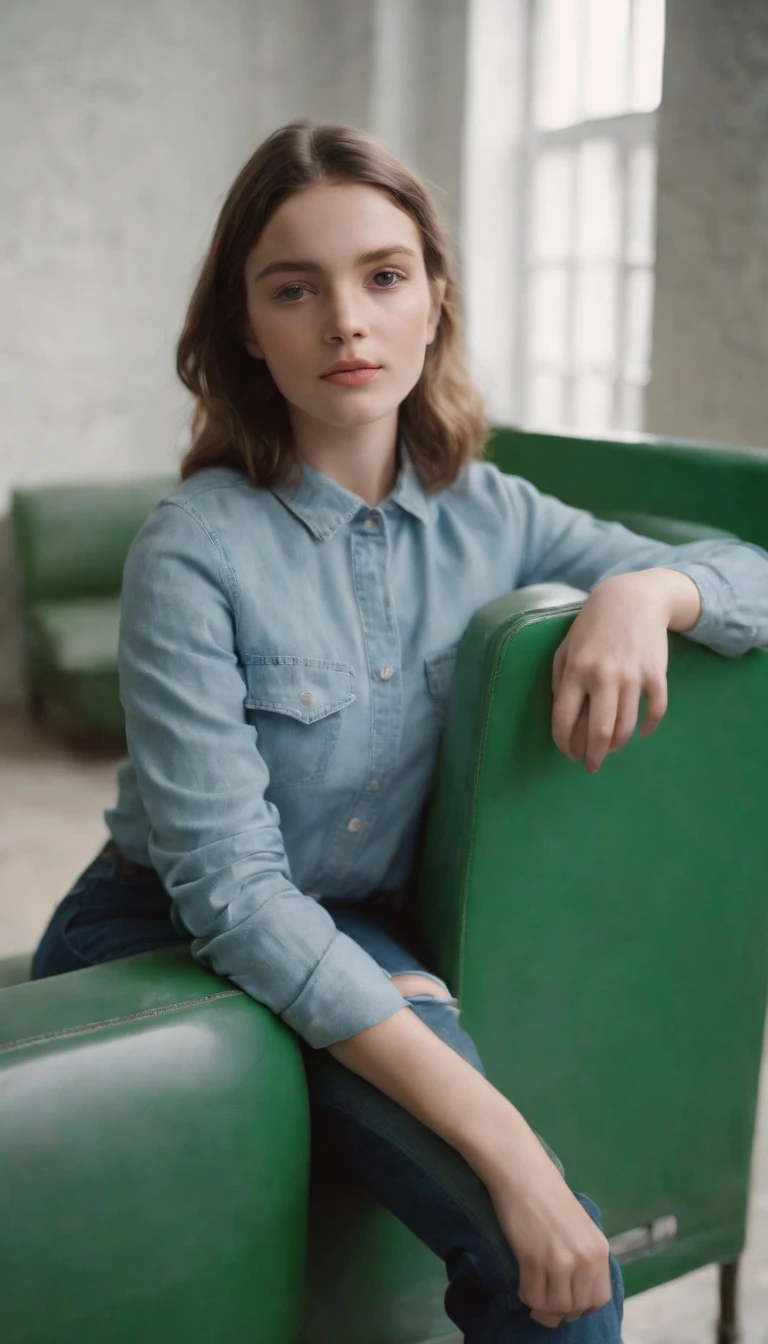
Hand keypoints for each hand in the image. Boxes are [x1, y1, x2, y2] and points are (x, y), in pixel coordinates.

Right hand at [487, 1157, 611, 1326]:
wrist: (524, 1173)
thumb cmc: (549, 1196)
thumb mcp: (581, 1228)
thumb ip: (585, 1258)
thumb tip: (577, 1291)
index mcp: (600, 1250)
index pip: (599, 1299)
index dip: (582, 1306)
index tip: (567, 1301)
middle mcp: (585, 1259)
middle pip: (577, 1307)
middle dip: (561, 1310)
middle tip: (546, 1300)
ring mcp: (561, 1261)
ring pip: (556, 1307)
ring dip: (543, 1307)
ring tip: (534, 1294)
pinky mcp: (534, 1259)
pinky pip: (533, 1297)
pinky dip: (526, 1297)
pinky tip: (522, 1284)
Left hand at [550, 568, 700, 772]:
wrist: (631, 598)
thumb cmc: (592, 626)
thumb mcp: (565, 647)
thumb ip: (558, 680)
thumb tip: (561, 714)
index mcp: (575, 671)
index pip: (564, 719)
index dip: (564, 743)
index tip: (568, 752)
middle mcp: (602, 676)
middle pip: (598, 732)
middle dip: (593, 756)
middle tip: (591, 766)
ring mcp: (632, 676)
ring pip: (626, 727)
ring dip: (617, 745)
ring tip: (610, 749)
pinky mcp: (655, 674)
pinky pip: (655, 711)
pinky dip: (648, 727)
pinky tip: (641, 733)